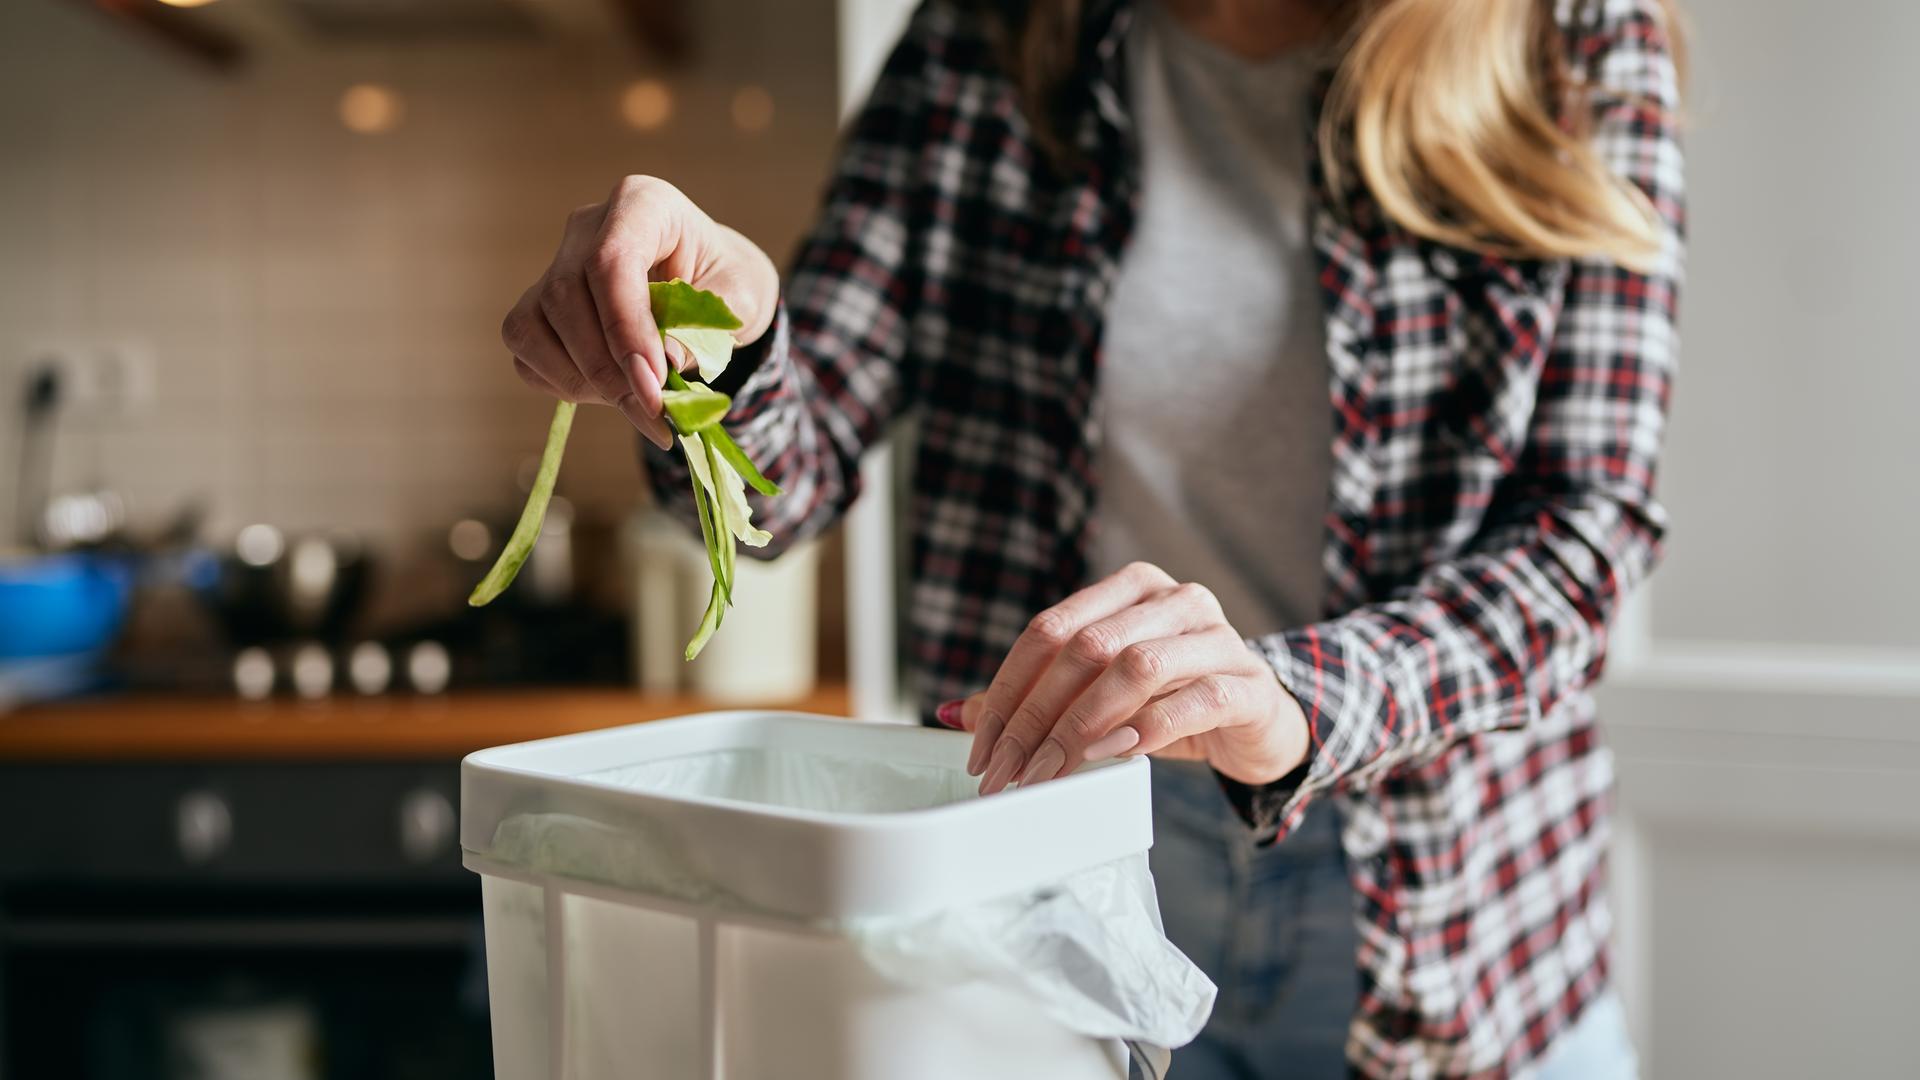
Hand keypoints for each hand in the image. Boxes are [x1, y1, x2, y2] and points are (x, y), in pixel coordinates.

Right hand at [500, 175, 778, 449]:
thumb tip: (660, 367)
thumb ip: (704, 331)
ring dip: (583, 381)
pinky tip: (610, 391)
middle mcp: (587, 227)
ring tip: (637, 404)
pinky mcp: (536, 303)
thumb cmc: (726, 284)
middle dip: (607, 368)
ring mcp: (554, 264)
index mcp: (642, 203)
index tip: (652, 383)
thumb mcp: (739, 302)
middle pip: (566, 297)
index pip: (611, 260)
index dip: (625, 327)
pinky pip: (527, 350)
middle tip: (651, 414)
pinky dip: (563, 383)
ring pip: (534, 326)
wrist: (709, 283)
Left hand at [949, 562, 1309, 794]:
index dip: (1008, 689)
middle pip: (1086, 648)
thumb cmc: (1171, 701)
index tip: (982, 745)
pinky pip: (1192, 701)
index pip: (1049, 628)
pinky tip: (1116, 755)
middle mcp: (1174, 599)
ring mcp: (1217, 637)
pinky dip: (1146, 729)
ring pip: (1135, 667)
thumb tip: (956, 715)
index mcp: (1130, 588)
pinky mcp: (1247, 684)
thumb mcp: (1101, 693)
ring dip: (1082, 726)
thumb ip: (1036, 697)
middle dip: (1036, 716)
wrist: (1259, 721)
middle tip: (1008, 771)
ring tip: (1051, 772)